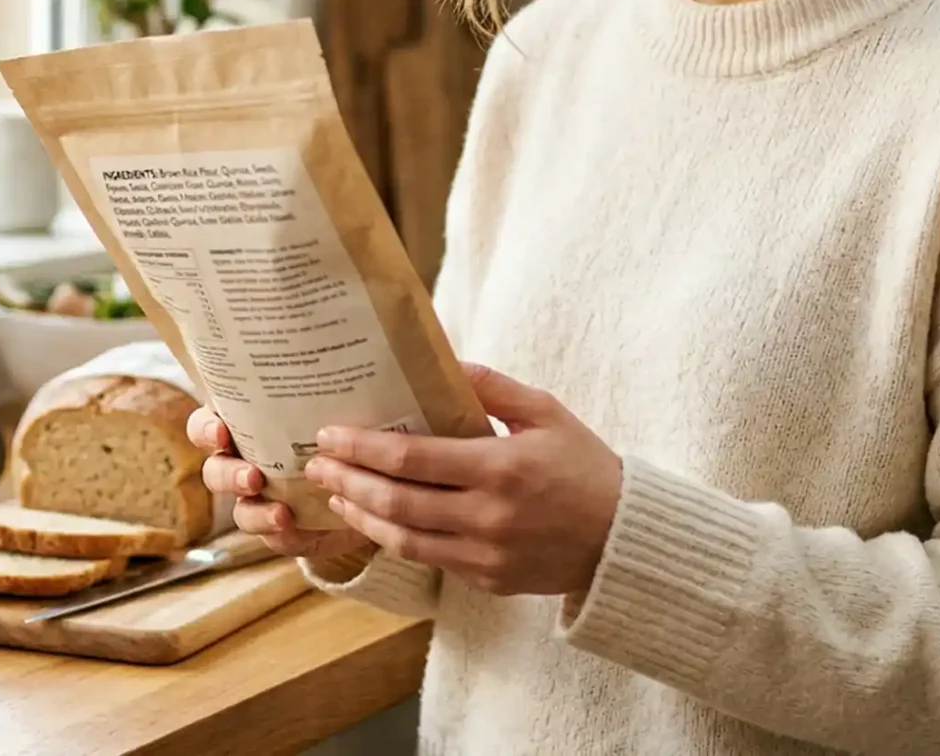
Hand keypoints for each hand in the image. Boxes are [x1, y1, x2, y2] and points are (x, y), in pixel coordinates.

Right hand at [189, 405, 371, 561]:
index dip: (205, 429)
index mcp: (248, 426)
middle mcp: (246, 463)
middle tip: (253, 478)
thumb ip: (322, 388)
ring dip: (256, 514)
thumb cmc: (347, 425)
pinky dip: (284, 536)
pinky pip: (275, 539)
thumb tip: (327, 356)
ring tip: (282, 514)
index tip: (221, 431)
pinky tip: (301, 528)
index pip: (206, 425)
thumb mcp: (337, 400)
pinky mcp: (286, 531)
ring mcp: (263, 501)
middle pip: (216, 472)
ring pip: (241, 512)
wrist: (377, 475)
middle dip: (229, 476)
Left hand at [304, 362, 621, 596]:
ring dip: (362, 516)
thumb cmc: (586, 466)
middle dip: (348, 481)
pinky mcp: (486, 580)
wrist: (624, 538)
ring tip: (336, 494)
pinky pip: (428, 560)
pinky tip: (377, 520)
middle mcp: (487, 517)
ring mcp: (485, 555)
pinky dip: (394, 540)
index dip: (362, 448)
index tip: (329, 435)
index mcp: (500, 468)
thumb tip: (446, 359)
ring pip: (403, 540)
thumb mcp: (547, 413)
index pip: (411, 459)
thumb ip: (494, 387)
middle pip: (395, 502)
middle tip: (316, 465)